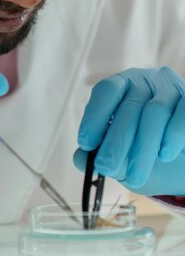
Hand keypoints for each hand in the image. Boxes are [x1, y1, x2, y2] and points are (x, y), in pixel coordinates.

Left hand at [73, 67, 184, 195]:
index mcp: (124, 84)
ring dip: (143, 146)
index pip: (107, 90)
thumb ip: (99, 152)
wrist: (183, 157)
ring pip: (155, 111)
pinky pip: (183, 114)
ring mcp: (172, 89)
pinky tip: (164, 154)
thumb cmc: (146, 147)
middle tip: (106, 166)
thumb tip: (80, 158)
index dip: (95, 116)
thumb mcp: (121, 150)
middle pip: (130, 105)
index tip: (86, 143)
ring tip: (135, 175)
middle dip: (116, 140)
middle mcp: (148, 81)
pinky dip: (173, 135)